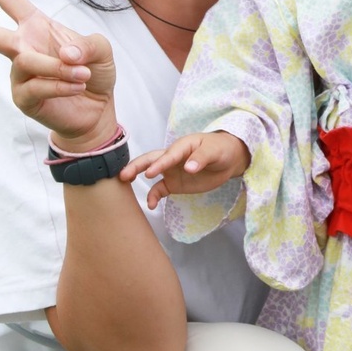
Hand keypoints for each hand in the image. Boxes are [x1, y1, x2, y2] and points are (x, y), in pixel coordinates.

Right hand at [0, 0, 116, 146]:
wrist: (97, 110)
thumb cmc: (93, 72)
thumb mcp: (99, 50)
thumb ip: (86, 45)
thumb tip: (64, 54)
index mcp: (35, 26)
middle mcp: (21, 47)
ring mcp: (19, 74)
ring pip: (27, 61)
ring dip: (59, 68)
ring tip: (82, 74)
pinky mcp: (23, 97)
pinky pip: (39, 85)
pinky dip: (63, 84)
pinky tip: (77, 86)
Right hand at [123, 131, 250, 210]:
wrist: (228, 159)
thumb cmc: (221, 149)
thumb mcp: (215, 152)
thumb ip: (201, 158)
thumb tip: (188, 168)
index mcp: (182, 146)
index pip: (169, 155)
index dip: (160, 164)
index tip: (150, 174)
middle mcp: (172, 157)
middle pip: (151, 159)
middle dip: (136, 166)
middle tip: (123, 174)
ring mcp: (171, 170)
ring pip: (151, 172)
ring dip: (138, 176)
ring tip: (125, 184)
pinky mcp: (174, 183)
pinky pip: (159, 189)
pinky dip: (153, 196)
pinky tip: (150, 205)